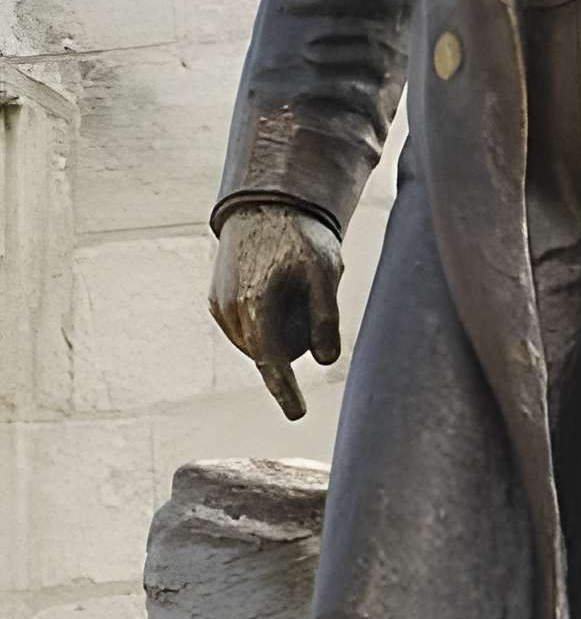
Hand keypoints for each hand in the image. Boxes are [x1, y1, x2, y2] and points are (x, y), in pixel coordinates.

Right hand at [209, 204, 342, 420]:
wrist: (263, 203)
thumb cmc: (300, 236)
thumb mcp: (325, 274)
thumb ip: (326, 318)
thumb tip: (325, 361)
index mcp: (255, 305)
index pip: (272, 362)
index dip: (285, 391)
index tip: (298, 414)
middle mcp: (230, 311)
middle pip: (267, 353)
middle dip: (292, 347)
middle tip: (313, 305)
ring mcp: (219, 306)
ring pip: (255, 342)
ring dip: (277, 334)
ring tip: (295, 291)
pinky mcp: (216, 299)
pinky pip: (245, 327)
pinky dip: (264, 323)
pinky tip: (279, 294)